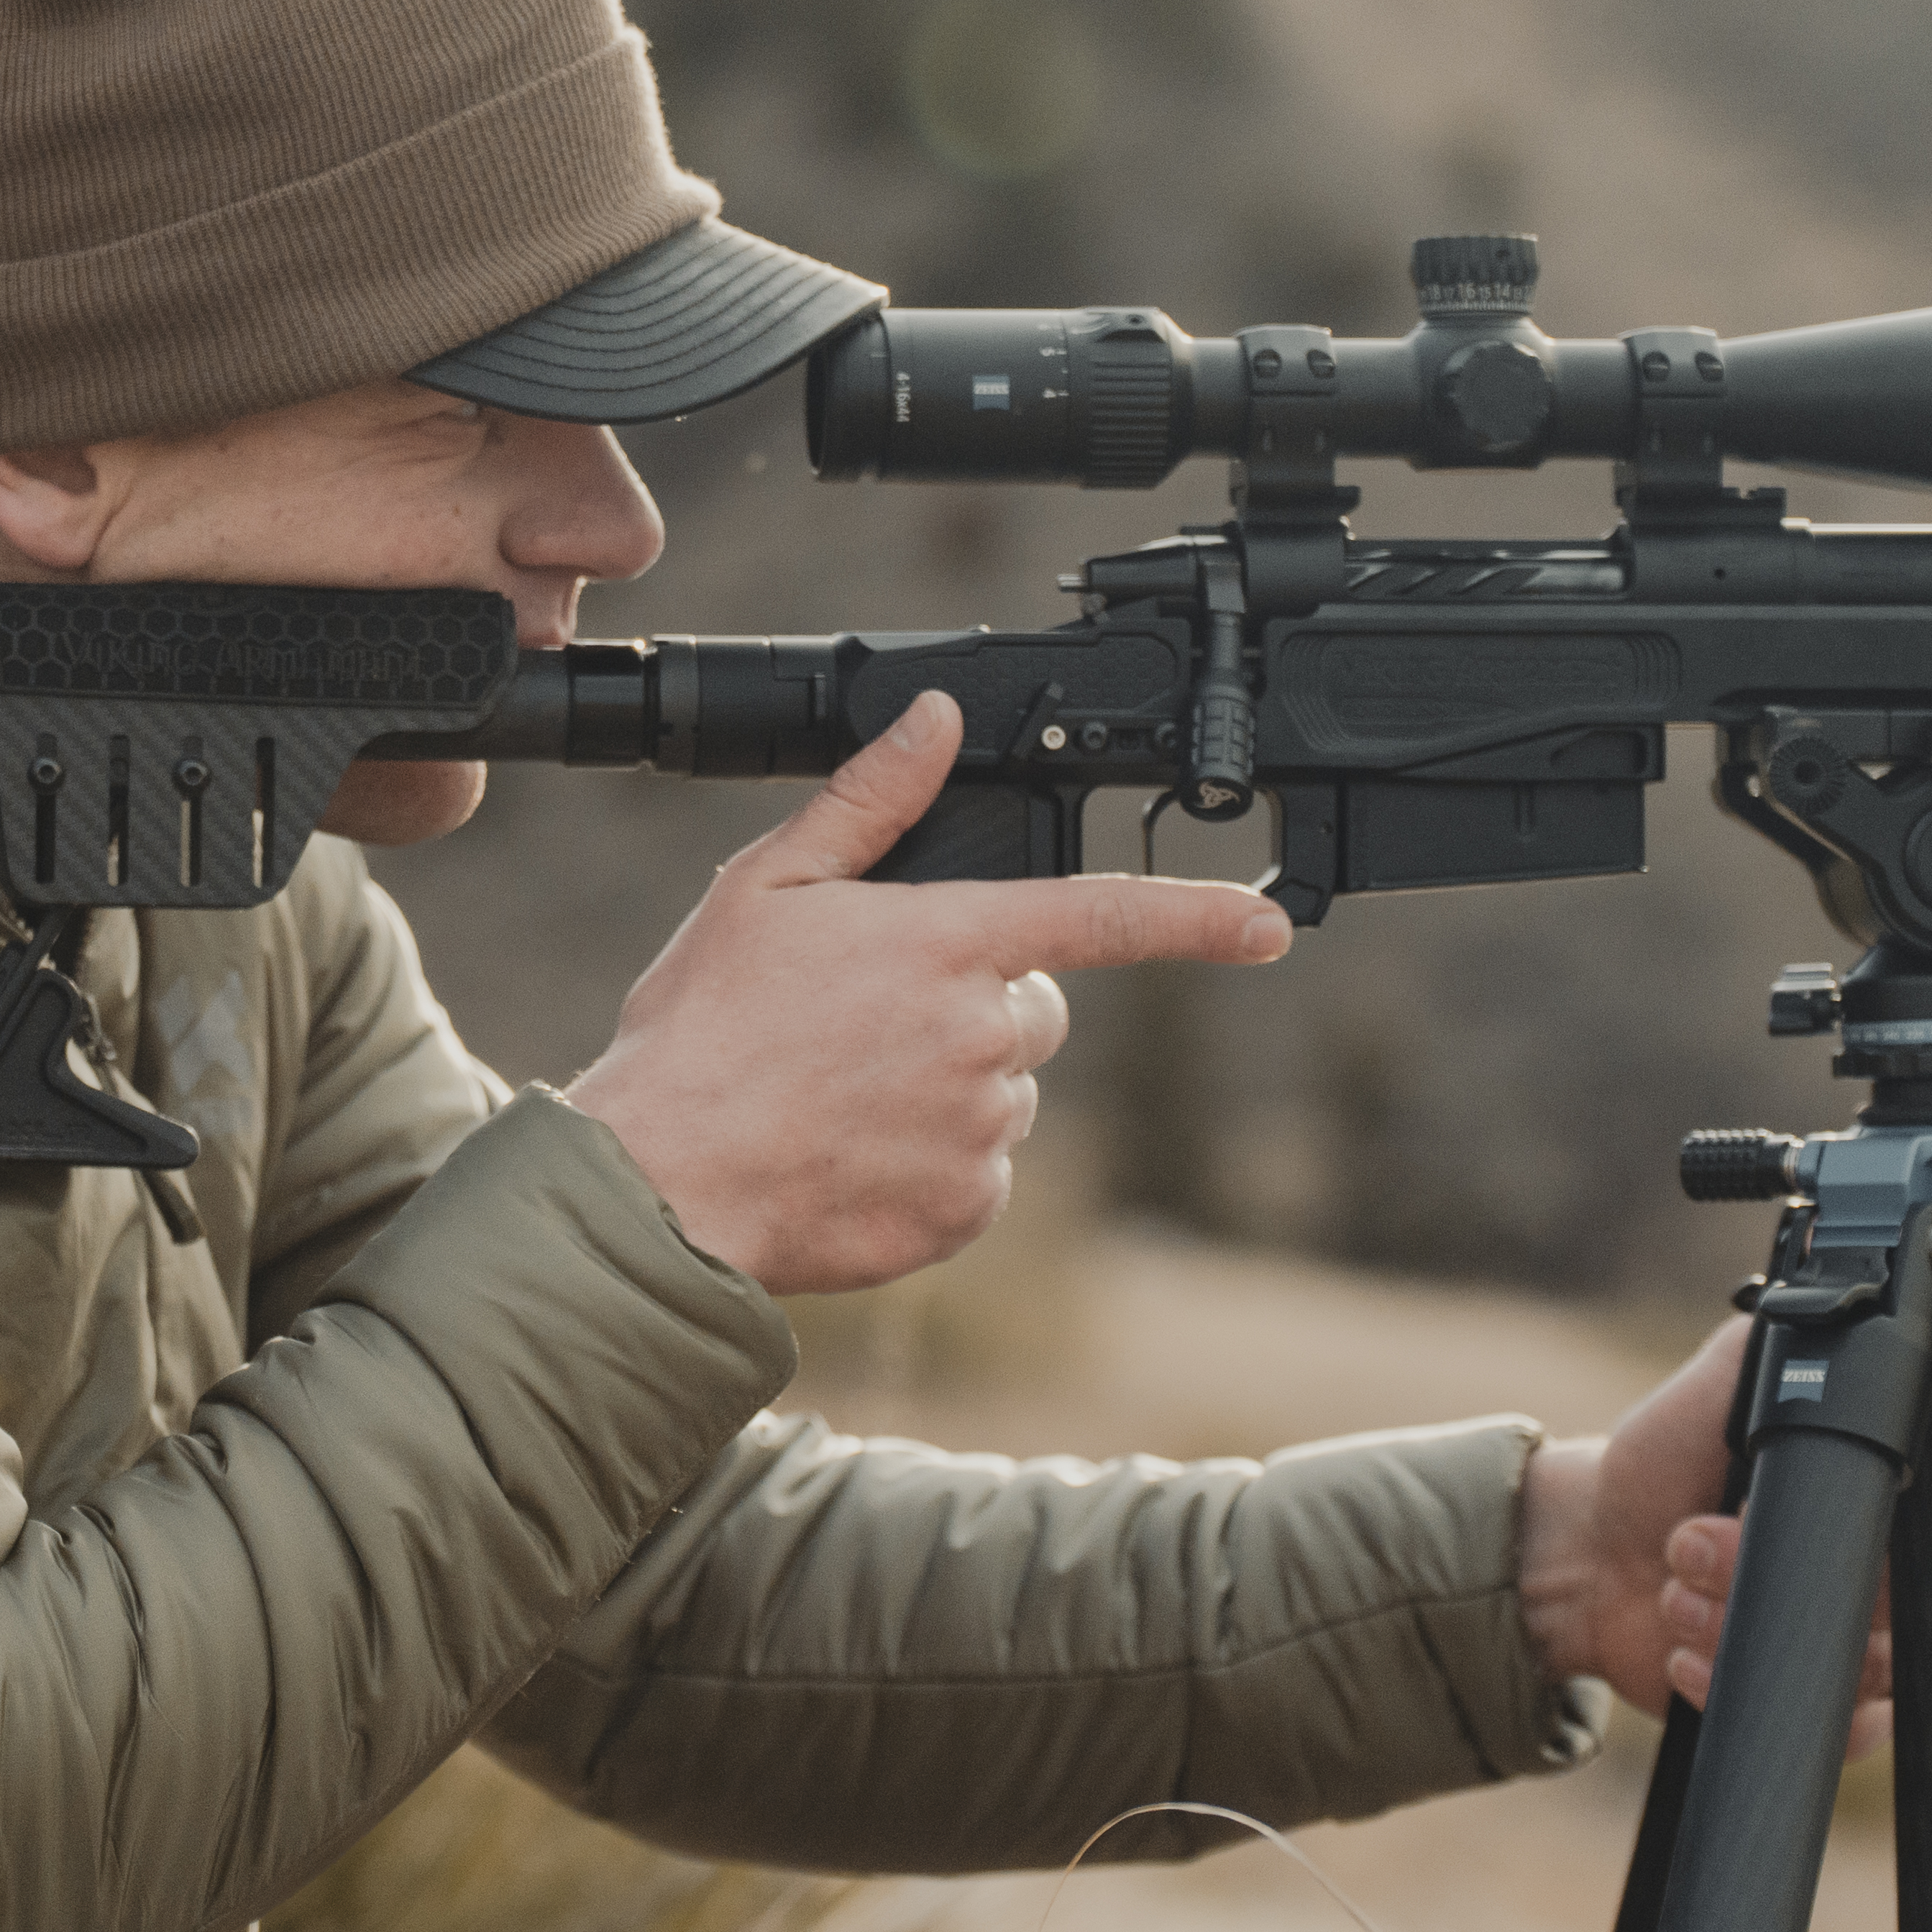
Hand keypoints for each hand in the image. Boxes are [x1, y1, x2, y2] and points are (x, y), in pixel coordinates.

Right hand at [563, 690, 1288, 1294]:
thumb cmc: (702, 1031)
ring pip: (1004, 1094)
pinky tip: (852, 1151)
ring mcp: (979, 1130)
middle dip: (979, 1008)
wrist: (662, 1183)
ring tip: (842, 1094)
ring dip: (949, 1089)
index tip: (1269, 925)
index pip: (1103, 917)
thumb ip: (869, 802)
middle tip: (871, 1023)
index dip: (1199, 917)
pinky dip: (932, 1166)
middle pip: (1035, 1011)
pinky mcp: (964, 1209)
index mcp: (946, 943)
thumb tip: (934, 721)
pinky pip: (979, 1174)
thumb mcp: (766, 889)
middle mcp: (982, 1037)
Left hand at [1519, 1315, 1895, 1755]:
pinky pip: (1814, 1727)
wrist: (1584, 1551)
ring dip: (1736, 1629)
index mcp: (1858, 1506)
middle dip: (1762, 1577)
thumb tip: (1826, 1305)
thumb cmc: (1656, 1466)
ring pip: (1848, 1675)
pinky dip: (1734, 1687)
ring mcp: (1826, 1645)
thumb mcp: (1710, 1389)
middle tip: (1687, 1541)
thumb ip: (1768, 1350)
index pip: (1906, 1538)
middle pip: (1878, 1612)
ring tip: (1671, 1591)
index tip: (1752, 1513)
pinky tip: (1680, 1653)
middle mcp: (1858, 1580)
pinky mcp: (1785, 1697)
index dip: (1843, 1536)